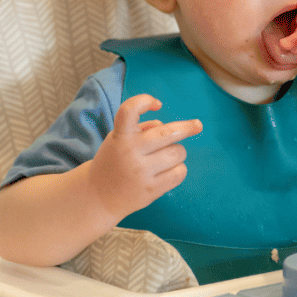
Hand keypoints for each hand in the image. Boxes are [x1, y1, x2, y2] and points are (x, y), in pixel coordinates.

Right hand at [87, 94, 201, 218]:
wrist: (98, 196)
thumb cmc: (115, 160)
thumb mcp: (119, 139)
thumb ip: (141, 128)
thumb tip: (164, 125)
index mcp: (120, 136)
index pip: (129, 110)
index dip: (144, 101)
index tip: (157, 103)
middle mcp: (130, 152)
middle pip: (168, 133)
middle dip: (187, 127)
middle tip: (198, 125)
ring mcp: (141, 172)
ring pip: (178, 152)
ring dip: (177, 152)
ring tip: (165, 157)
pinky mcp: (151, 189)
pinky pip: (180, 173)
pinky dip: (179, 169)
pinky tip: (168, 171)